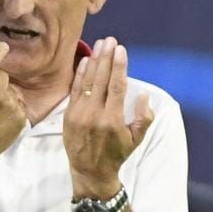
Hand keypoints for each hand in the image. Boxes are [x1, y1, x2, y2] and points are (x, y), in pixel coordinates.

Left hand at [64, 38, 152, 199]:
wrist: (90, 171)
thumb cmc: (116, 154)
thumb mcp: (136, 140)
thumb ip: (143, 118)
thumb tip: (143, 96)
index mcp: (113, 120)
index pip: (116, 86)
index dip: (119, 66)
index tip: (121, 50)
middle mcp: (94, 114)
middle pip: (101, 79)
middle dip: (106, 57)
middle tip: (110, 40)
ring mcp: (79, 114)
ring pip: (87, 81)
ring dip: (94, 61)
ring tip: (100, 44)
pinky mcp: (69, 115)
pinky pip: (75, 90)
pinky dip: (80, 74)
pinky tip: (86, 60)